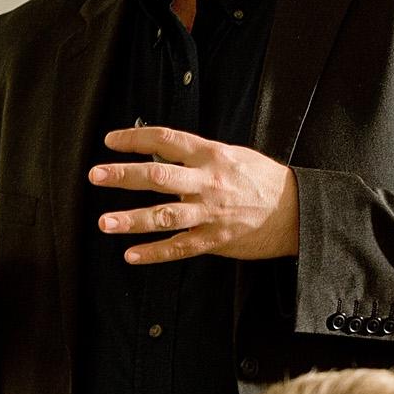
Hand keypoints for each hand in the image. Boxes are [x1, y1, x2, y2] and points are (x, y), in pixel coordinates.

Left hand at [89, 126, 298, 263]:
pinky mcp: (215, 240)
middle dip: (124, 175)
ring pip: (165, 215)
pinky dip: (155, 253)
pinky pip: (180, 248)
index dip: (136, 138)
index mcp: (212, 155)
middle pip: (159, 175)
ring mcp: (211, 213)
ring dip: (132, 219)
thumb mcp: (233, 155)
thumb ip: (198, 155)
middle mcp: (208, 182)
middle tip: (96, 174)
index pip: (167, 140)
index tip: (111, 141)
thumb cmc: (263, 180)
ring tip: (104, 222)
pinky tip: (132, 255)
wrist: (297, 211)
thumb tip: (160, 151)